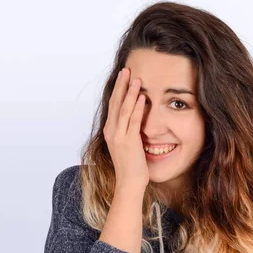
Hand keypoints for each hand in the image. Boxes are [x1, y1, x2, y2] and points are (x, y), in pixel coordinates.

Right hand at [103, 67, 148, 191]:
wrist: (129, 182)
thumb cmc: (131, 166)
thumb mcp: (128, 144)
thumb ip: (129, 130)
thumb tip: (136, 117)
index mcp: (110, 131)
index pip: (113, 105)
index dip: (118, 90)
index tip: (124, 77)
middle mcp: (111, 131)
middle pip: (115, 102)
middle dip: (121, 85)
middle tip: (126, 70)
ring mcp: (118, 135)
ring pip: (123, 108)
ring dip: (130, 91)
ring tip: (135, 78)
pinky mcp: (128, 140)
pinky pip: (132, 119)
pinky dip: (137, 106)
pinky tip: (142, 96)